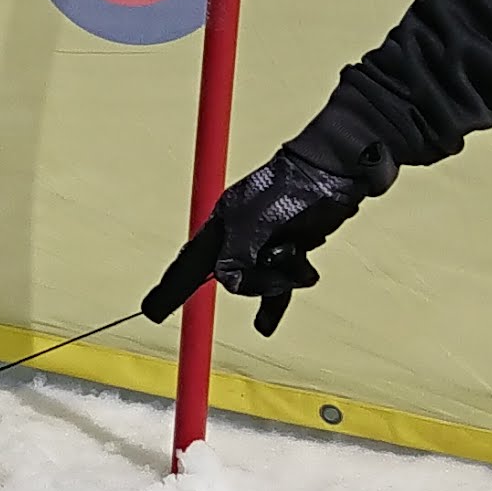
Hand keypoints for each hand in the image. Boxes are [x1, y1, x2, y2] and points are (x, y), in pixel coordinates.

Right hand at [144, 139, 378, 335]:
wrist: (340, 169)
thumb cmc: (293, 188)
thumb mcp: (254, 223)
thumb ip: (234, 256)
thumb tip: (227, 280)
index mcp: (223, 221)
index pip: (189, 262)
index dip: (171, 288)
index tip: (151, 312)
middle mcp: (240, 233)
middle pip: (230, 276)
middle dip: (257, 281)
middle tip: (283, 266)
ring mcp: (266, 241)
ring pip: (258, 282)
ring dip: (278, 285)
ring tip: (301, 269)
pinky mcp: (291, 247)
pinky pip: (279, 284)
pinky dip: (280, 297)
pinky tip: (271, 320)